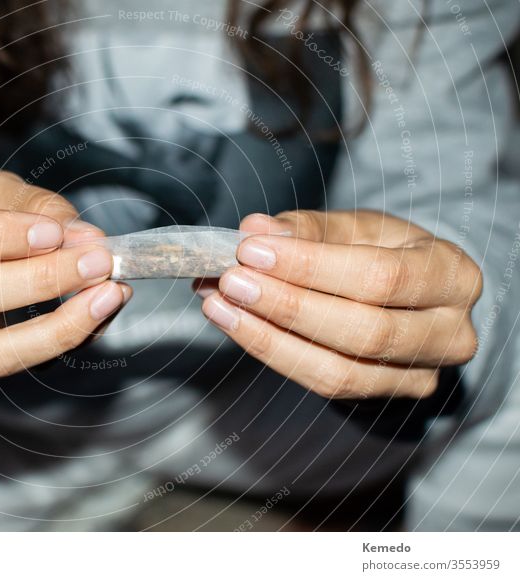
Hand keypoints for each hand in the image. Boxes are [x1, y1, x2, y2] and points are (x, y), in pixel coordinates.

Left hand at [197, 210, 482, 398]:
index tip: (251, 249)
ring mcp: (420, 375)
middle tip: (230, 280)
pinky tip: (234, 323)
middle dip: (286, 305)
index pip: (381, 276)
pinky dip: (271, 352)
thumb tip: (256, 229)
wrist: (410, 298)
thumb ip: (307, 229)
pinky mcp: (382, 396)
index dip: (311, 266)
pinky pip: (322, 384)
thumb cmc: (384, 252)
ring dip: (267, 337)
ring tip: (219, 304)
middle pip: (363, 331)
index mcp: (452, 274)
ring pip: (339, 370)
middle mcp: (450, 333)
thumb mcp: (358, 228)